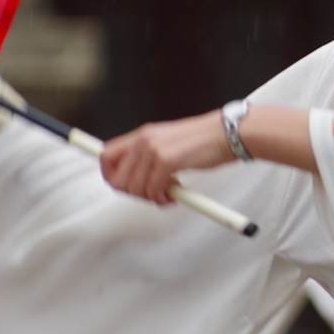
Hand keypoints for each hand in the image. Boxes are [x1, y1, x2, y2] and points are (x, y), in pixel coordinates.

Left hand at [100, 110, 235, 203]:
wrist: (227, 133)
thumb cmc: (204, 142)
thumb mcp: (169, 144)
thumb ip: (150, 157)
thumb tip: (136, 180)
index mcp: (142, 134)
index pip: (106, 155)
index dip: (110, 175)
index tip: (126, 187)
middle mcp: (143, 140)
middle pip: (116, 178)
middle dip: (132, 193)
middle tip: (152, 193)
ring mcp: (153, 149)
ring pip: (134, 188)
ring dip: (150, 198)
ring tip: (168, 193)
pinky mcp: (167, 160)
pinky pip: (152, 191)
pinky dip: (162, 199)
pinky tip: (176, 194)